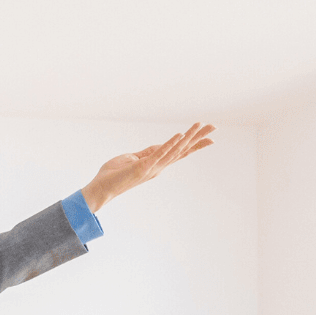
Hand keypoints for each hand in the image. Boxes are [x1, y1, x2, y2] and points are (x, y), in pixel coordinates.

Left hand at [79, 122, 214, 212]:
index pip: (179, 152)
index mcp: (156, 164)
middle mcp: (158, 166)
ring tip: (201, 126)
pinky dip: (170, 144)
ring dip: (189, 137)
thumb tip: (158, 146)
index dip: (194, 144)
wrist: (101, 189)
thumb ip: (146, 153)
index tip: (210, 137)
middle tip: (214, 128)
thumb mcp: (132, 159)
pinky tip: (180, 135)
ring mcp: (152, 167)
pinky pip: (159, 153)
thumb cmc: (113, 175)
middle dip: (199, 138)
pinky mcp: (143, 167)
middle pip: (182, 150)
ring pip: (175, 150)